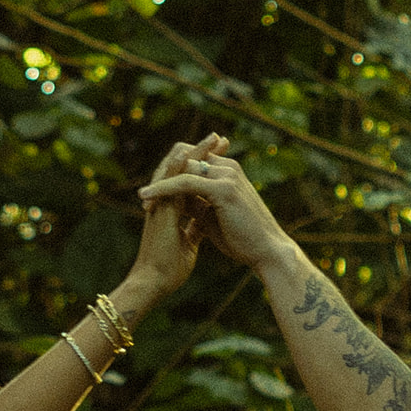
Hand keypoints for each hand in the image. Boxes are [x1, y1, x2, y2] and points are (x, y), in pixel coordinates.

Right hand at [126, 135, 226, 296]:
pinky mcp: (160, 207)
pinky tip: (197, 153)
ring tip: (215, 137)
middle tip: (221, 138)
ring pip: (177, 167)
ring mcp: (162, 202)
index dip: (207, 165)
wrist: (156, 281)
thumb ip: (195, 227)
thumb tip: (206, 219)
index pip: (192, 179)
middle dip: (204, 152)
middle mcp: (167, 200)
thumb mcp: (189, 241)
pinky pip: (170, 179)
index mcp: (174, 208)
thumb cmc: (169, 266)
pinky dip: (183, 164)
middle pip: (185, 167)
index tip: (225, 154)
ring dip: (196, 151)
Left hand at [137, 144, 293, 273]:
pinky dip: (163, 188)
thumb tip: (176, 201)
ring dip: (160, 182)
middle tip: (145, 196)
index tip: (153, 193)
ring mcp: (227, 176)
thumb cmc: (243, 239)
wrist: (267, 252)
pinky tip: (147, 197)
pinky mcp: (223, 188)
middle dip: (163, 175)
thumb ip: (196, 204)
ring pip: (182, 167)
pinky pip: (185, 182)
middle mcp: (228, 168)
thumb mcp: (213, 217)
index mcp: (228, 172)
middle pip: (184, 158)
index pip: (192, 160)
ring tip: (143, 199)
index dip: (171, 174)